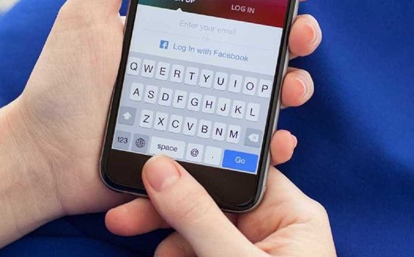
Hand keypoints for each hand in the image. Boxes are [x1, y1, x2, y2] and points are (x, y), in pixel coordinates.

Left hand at [11, 0, 340, 216]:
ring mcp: (207, 107)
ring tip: (290, 83)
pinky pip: (249, 145)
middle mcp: (203, 64)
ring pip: (268, 92)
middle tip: (302, 26)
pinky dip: (272, 142)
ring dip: (294, 83)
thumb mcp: (87, 13)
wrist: (45, 157)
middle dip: (300, 29)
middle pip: (268, 42)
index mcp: (184, 28)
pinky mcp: (204, 148)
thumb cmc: (62, 83)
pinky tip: (278, 138)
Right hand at [106, 155, 335, 255]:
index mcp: (291, 215)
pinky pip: (192, 253)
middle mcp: (270, 229)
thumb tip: (161, 168)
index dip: (196, 166)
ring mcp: (245, 252)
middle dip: (167, 212)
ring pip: (193, 230)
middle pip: (208, 200)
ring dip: (168, 245)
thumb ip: (198, 217)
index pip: (239, 173)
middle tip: (122, 219)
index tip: (152, 166)